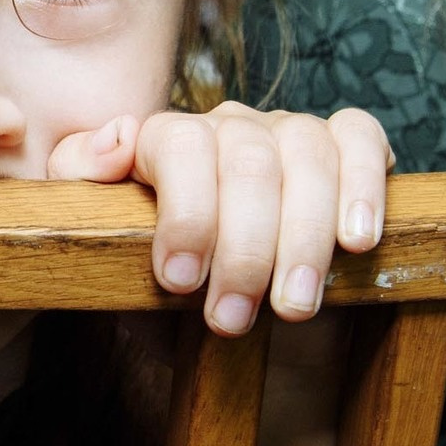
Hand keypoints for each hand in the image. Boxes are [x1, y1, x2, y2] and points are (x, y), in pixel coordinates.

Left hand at [48, 103, 392, 331]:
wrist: (226, 317)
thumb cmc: (160, 282)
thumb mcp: (101, 246)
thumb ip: (83, 185)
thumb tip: (118, 143)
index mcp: (167, 140)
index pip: (179, 146)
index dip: (185, 214)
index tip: (181, 282)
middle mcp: (230, 125)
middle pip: (247, 162)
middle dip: (243, 249)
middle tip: (232, 319)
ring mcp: (289, 132)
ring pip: (307, 156)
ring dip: (303, 239)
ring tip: (292, 308)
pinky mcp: (344, 150)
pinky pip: (360, 138)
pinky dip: (362, 185)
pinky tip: (356, 240)